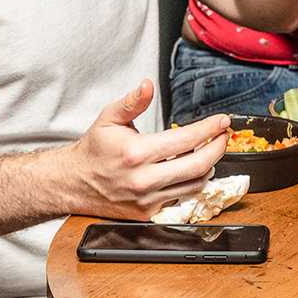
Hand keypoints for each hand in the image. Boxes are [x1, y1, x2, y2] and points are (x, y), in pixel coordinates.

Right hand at [60, 79, 230, 220]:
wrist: (72, 183)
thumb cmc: (93, 149)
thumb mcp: (109, 118)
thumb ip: (132, 102)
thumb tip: (148, 85)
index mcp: (137, 152)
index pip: (187, 140)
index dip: (210, 129)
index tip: (223, 121)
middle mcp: (144, 179)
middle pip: (199, 165)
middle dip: (219, 148)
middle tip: (225, 136)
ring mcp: (147, 199)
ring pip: (195, 185)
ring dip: (209, 167)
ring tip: (209, 152)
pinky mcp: (148, 213)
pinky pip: (182, 199)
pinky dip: (192, 184)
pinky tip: (192, 170)